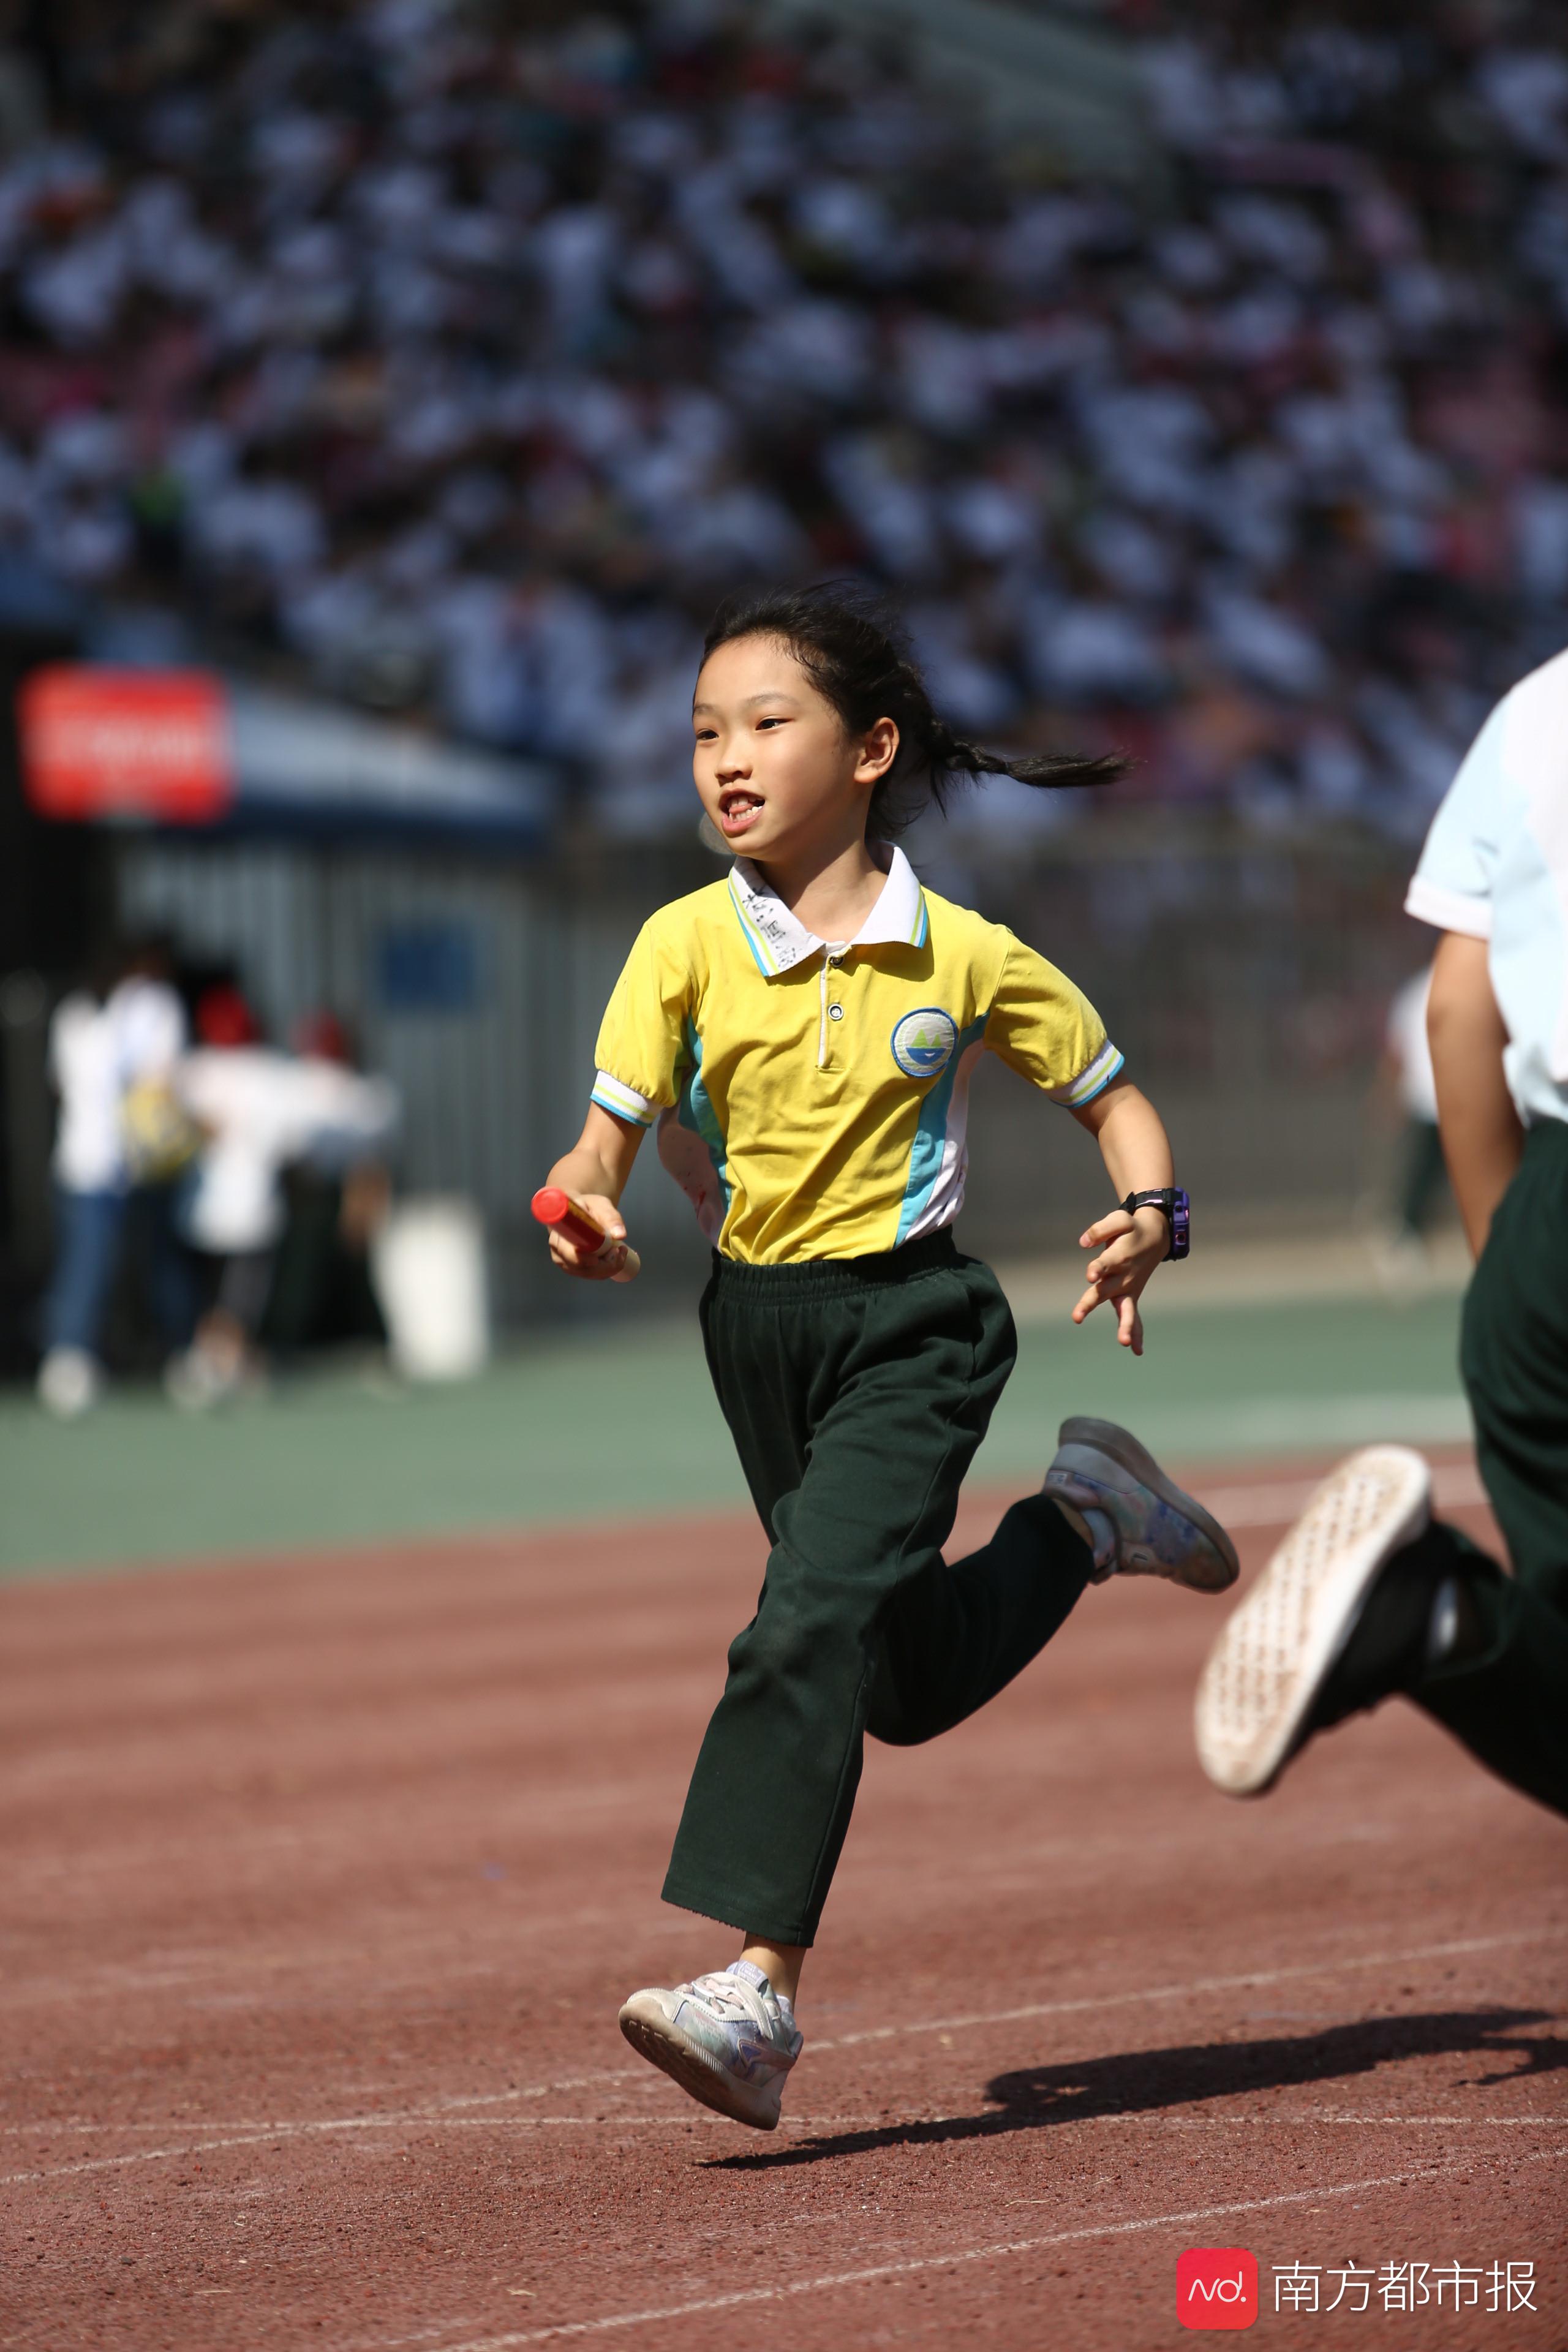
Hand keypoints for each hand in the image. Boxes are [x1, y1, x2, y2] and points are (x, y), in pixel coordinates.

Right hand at [547, 1193, 638, 1282]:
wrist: (581, 1212)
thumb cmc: (589, 1207)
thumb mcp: (601, 1206)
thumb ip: (611, 1218)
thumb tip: (620, 1235)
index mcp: (558, 1231)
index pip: (566, 1251)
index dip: (583, 1258)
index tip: (601, 1256)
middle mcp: (557, 1249)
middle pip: (579, 1267)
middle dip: (603, 1265)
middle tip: (620, 1250)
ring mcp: (564, 1261)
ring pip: (587, 1273)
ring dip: (607, 1268)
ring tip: (621, 1250)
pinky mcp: (573, 1267)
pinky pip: (591, 1274)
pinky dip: (606, 1270)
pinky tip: (616, 1258)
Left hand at [1071, 1204, 1167, 1354]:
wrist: (1157, 1236)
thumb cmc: (1132, 1228)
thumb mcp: (1118, 1221)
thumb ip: (1099, 1230)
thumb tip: (1083, 1243)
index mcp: (1118, 1256)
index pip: (1104, 1264)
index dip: (1097, 1268)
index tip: (1091, 1274)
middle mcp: (1123, 1275)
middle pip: (1104, 1291)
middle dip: (1090, 1303)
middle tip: (1076, 1317)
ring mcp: (1128, 1288)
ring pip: (1125, 1309)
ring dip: (1125, 1325)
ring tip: (1124, 1343)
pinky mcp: (1131, 1296)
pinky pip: (1135, 1316)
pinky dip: (1137, 1332)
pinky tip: (1137, 1351)